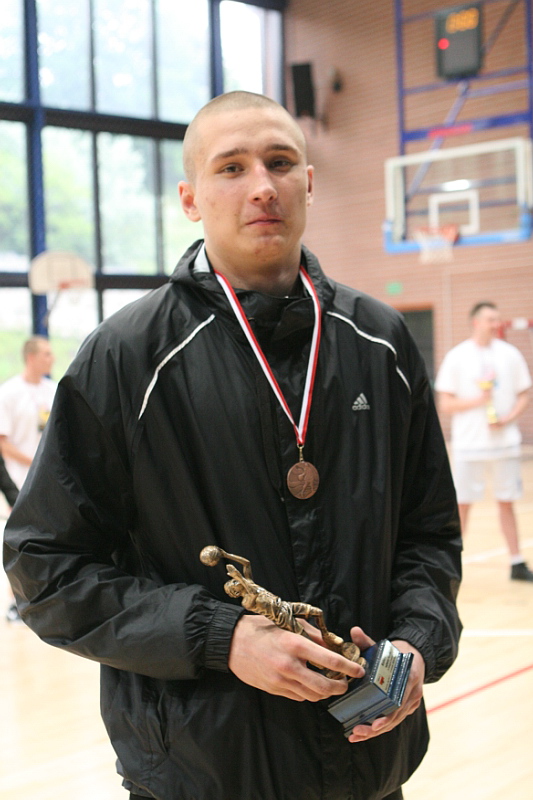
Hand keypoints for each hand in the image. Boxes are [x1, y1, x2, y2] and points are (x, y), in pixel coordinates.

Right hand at [228, 615, 364, 701]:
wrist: (232, 643)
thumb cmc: (262, 628)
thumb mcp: (289, 624)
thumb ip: (313, 636)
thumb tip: (334, 645)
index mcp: (294, 644)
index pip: (329, 660)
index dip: (348, 668)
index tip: (359, 671)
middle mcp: (288, 665)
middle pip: (323, 686)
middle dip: (339, 687)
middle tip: (346, 683)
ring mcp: (280, 681)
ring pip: (312, 695)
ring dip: (325, 692)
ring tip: (330, 684)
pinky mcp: (274, 690)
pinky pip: (298, 696)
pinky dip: (308, 693)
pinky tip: (310, 684)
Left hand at [347, 630, 424, 743]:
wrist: (417, 655)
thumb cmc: (398, 652)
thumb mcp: (384, 646)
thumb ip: (367, 641)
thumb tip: (354, 630)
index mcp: (409, 678)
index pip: (400, 702)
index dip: (388, 716)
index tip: (375, 724)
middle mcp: (413, 694)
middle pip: (395, 717)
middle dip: (376, 728)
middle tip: (357, 732)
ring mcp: (411, 702)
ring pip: (394, 722)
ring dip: (375, 731)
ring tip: (355, 735)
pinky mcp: (407, 707)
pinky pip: (394, 720)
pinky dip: (380, 727)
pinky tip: (363, 732)